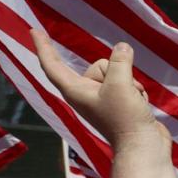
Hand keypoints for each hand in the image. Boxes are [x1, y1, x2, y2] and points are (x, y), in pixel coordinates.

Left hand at [31, 31, 167, 148]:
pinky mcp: (119, 104)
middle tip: (124, 90)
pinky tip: (140, 104)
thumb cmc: (124, 118)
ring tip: (134, 99)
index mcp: (75, 90)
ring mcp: (103, 99)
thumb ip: (120, 62)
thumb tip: (122, 48)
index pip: (53, 65)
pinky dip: (136, 91)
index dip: (43, 47)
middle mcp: (86, 93)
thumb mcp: (121, 84)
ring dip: (131, 83)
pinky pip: (127, 84)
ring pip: (117, 74)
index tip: (34, 31)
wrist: (142, 146)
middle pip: (99, 66)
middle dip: (117, 71)